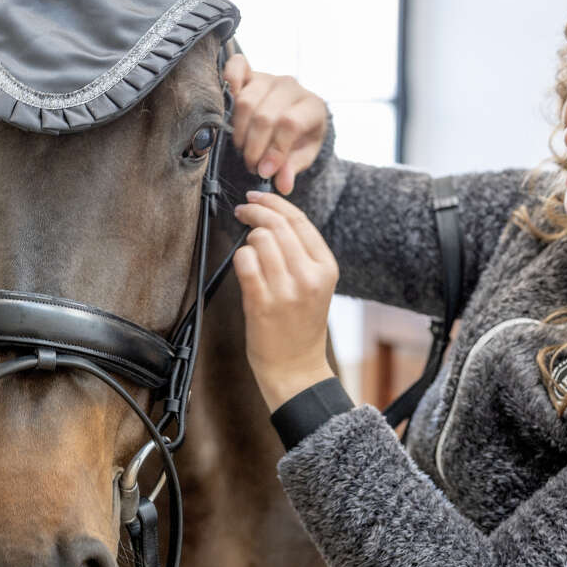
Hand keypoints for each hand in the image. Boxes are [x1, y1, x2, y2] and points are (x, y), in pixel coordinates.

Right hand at [224, 52, 327, 193]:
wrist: (297, 115)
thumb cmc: (301, 137)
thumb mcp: (304, 156)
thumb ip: (292, 168)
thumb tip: (281, 184)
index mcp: (312, 106)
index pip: (290, 124)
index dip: (274, 149)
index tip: (264, 171)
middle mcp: (291, 87)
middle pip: (264, 116)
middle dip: (254, 147)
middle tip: (252, 166)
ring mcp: (269, 78)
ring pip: (246, 101)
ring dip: (239, 132)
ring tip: (243, 150)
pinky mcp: (251, 73)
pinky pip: (236, 66)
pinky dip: (229, 79)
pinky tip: (226, 101)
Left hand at [232, 190, 338, 409]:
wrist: (296, 369)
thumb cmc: (301, 326)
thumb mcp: (316, 285)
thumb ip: (301, 253)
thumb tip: (271, 217)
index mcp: (326, 268)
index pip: (299, 220)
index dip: (273, 203)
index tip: (256, 197)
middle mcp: (309, 277)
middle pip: (277, 225)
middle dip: (254, 211)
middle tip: (242, 210)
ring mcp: (286, 291)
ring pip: (259, 240)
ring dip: (248, 239)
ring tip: (249, 250)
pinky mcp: (262, 303)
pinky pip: (244, 262)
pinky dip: (240, 257)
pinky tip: (243, 264)